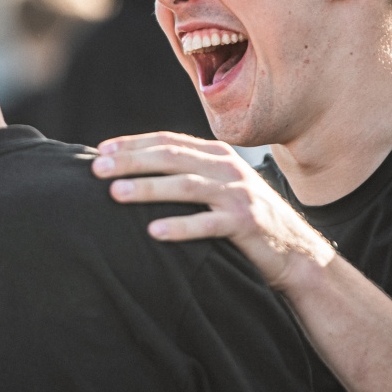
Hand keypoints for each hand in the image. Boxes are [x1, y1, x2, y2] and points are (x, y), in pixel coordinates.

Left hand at [92, 132, 333, 291]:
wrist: (295, 251)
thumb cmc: (246, 219)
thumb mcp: (221, 187)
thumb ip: (190, 173)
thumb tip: (136, 170)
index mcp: (217, 155)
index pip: (168, 140)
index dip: (133, 144)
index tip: (100, 151)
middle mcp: (227, 168)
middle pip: (172, 157)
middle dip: (131, 161)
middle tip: (96, 169)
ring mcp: (238, 194)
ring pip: (186, 186)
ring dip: (148, 188)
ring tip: (116, 194)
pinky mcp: (246, 223)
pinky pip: (208, 224)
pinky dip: (180, 227)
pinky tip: (154, 231)